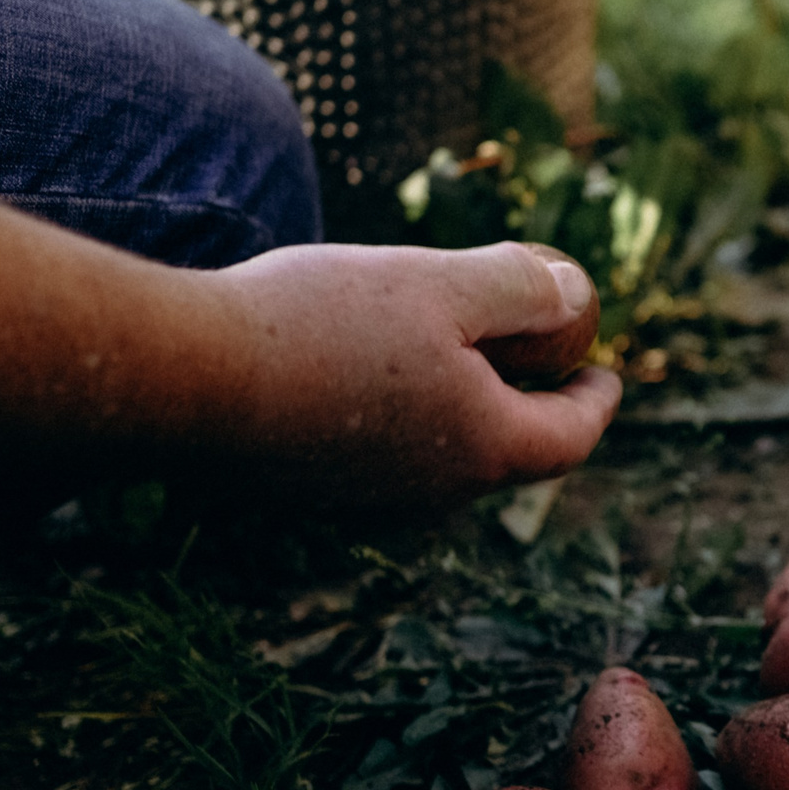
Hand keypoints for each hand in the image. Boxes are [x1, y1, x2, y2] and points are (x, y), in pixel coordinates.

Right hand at [219, 240, 620, 508]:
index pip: (570, 437)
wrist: (182, 382)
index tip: (606, 373)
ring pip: (438, 458)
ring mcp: (364, 507)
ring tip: (441, 352)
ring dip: (454, 408)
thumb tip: (577, 299)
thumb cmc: (317, 324)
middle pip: (506, 450)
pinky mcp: (306, 500)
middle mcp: (432, 496)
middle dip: (526, 400)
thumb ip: (521, 290)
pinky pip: (373, 460)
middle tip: (529, 353)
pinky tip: (354, 368)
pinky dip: (392, 418)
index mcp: (483, 448)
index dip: (596, 401)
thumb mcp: (436, 283)